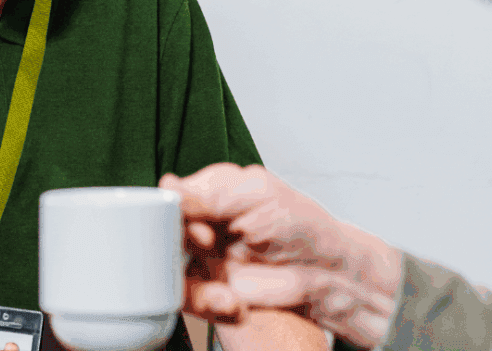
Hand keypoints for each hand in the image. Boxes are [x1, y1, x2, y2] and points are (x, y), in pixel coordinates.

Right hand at [159, 164, 402, 348]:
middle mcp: (202, 223)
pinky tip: (230, 302)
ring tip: (223, 290)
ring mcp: (204, 258)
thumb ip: (210, 193)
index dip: (174, 211)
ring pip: (170, 269)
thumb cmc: (301, 226)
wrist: (328, 275)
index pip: (171, 197)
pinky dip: (204, 304)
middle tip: (207, 247)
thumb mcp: (257, 195)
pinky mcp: (210, 290)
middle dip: (179, 246)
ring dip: (190, 282)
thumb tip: (168, 186)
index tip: (192, 222)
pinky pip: (188, 298)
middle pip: (164, 233)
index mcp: (210, 192)